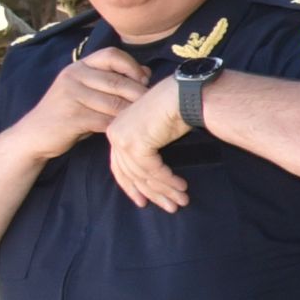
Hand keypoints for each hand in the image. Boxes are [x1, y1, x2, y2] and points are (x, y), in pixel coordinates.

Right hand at [22, 49, 149, 164]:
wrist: (34, 135)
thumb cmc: (69, 112)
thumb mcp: (88, 91)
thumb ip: (113, 80)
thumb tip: (147, 72)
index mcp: (79, 66)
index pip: (112, 54)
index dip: (132, 66)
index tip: (144, 80)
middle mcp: (73, 76)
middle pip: (117, 81)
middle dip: (139, 93)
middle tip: (151, 105)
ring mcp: (70, 96)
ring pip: (114, 102)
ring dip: (132, 112)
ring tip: (143, 118)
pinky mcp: (71, 117)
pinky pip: (105, 120)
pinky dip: (119, 126)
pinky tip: (126, 131)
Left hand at [102, 75, 198, 211]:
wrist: (184, 93)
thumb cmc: (175, 106)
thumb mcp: (156, 130)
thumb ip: (148, 148)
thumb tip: (153, 174)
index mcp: (116, 130)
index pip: (120, 167)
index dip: (133, 187)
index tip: (144, 201)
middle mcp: (115, 135)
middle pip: (131, 174)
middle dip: (153, 193)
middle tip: (169, 207)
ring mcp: (123, 139)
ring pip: (143, 175)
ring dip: (165, 190)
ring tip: (181, 200)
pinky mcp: (136, 143)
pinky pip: (152, 170)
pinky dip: (168, 180)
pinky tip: (181, 186)